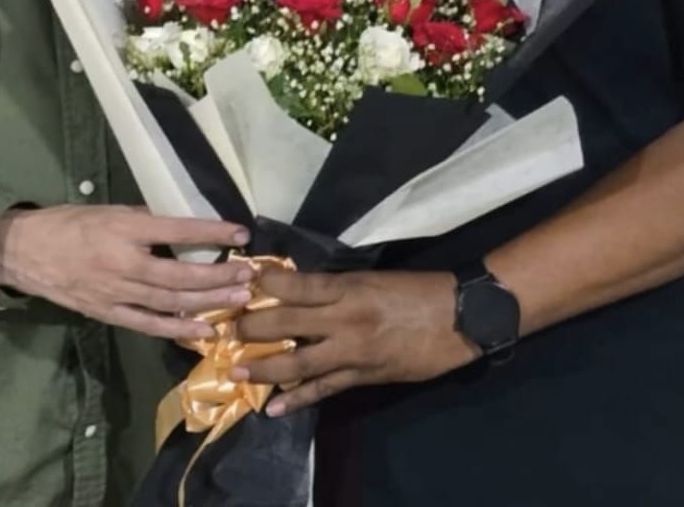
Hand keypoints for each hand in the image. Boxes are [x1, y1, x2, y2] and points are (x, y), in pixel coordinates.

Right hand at [0, 205, 252, 338]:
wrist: (23, 252)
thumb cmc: (68, 223)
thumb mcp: (108, 209)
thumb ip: (143, 220)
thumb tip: (181, 228)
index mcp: (123, 227)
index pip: (177, 230)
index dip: (211, 234)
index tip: (241, 234)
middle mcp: (122, 261)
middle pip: (180, 274)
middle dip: (218, 276)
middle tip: (249, 274)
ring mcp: (115, 292)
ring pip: (170, 302)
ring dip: (208, 302)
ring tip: (238, 300)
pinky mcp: (107, 313)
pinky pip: (148, 324)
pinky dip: (177, 329)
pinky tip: (204, 330)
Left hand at [232, 269, 476, 413]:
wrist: (459, 317)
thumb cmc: (417, 290)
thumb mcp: (373, 277)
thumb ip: (336, 284)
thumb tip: (297, 285)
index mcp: (347, 287)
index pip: (294, 284)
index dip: (262, 282)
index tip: (237, 278)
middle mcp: (344, 319)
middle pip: (285, 321)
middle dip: (251, 325)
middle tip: (224, 326)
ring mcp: (352, 351)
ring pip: (297, 360)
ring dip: (263, 366)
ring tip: (234, 370)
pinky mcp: (364, 376)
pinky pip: (324, 390)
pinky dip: (297, 399)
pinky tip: (274, 407)